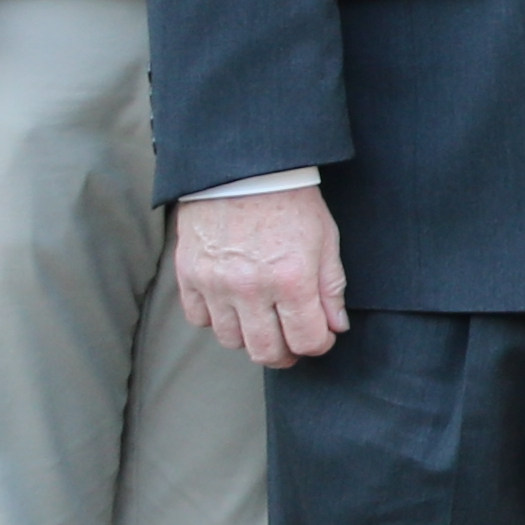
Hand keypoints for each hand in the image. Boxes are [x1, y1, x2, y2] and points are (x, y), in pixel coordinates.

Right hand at [171, 187, 346, 369]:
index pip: (306, 340)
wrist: (243, 169)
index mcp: (292, 279)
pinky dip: (216, 319)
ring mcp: (215, 284)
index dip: (318, 345)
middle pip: (266, 352)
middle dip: (285, 354)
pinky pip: (200, 319)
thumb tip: (335, 327)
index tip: (320, 337)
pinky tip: (232, 304)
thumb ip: (331, 288)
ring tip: (262, 320)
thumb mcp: (325, 240)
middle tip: (291, 343)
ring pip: (231, 341)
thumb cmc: (291, 202)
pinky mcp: (189, 276)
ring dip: (250, 337)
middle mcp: (251, 288)